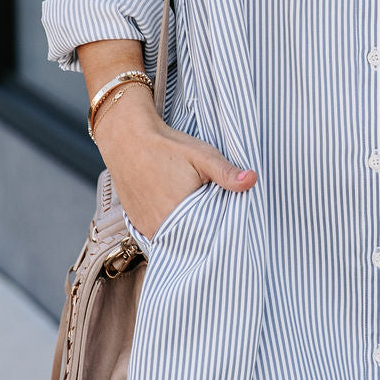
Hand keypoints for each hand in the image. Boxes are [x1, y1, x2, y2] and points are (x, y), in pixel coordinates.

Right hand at [96, 107, 256, 239]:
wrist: (127, 139)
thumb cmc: (167, 146)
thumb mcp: (202, 155)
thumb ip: (227, 172)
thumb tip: (252, 180)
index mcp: (179, 214)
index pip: (209, 237)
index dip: (220, 232)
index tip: (229, 223)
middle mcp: (160, 226)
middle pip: (192, 240)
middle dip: (205, 232)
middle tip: (214, 215)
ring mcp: (146, 227)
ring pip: (175, 238)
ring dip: (187, 231)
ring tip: (197, 214)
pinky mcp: (137, 224)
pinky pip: (161, 234)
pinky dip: (171, 228)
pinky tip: (178, 213)